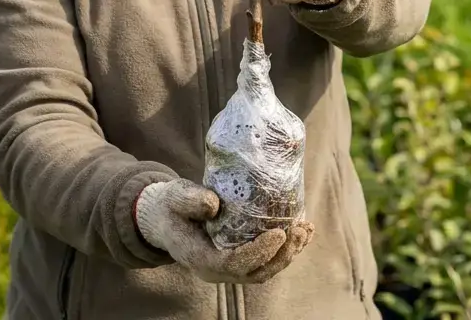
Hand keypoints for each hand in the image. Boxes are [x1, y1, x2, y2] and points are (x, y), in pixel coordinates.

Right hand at [134, 179, 313, 283]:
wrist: (164, 219)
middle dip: (282, 255)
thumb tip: (214, 203)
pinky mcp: (238, 258)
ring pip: (264, 270)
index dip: (259, 252)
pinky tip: (300, 232)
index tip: (279, 233)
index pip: (234, 264)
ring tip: (306, 230)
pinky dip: (285, 250)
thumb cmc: (170, 207)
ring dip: (288, 253)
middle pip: (256, 272)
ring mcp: (228, 268)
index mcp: (201, 259)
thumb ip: (191, 200)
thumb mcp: (175, 198)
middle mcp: (217, 270)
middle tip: (299, 229)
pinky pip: (265, 261)